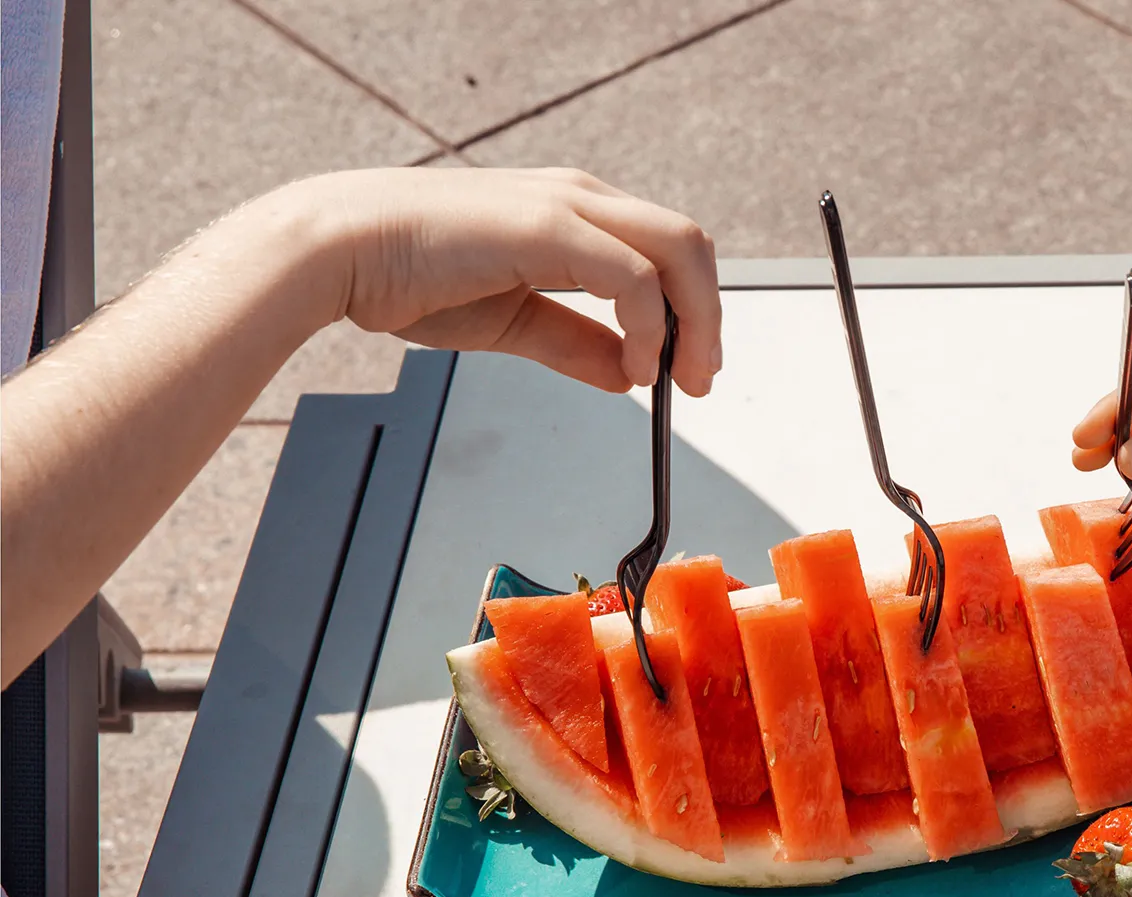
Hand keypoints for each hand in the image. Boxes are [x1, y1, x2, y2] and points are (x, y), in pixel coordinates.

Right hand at [267, 167, 720, 395]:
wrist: (337, 252)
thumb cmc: (408, 274)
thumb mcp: (513, 319)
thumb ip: (575, 343)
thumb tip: (628, 374)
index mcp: (573, 211)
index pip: (668, 250)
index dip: (694, 309)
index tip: (692, 366)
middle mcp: (579, 198)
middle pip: (689, 244)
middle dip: (709, 316)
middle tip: (703, 379)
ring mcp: (566, 205)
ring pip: (678, 250)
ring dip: (695, 321)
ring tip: (682, 378)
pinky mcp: (547, 227)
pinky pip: (635, 278)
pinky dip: (651, 326)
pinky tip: (638, 369)